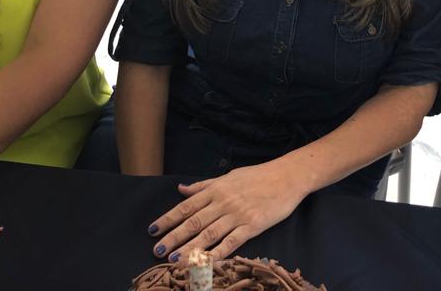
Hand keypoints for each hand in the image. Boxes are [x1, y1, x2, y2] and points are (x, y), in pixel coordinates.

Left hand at [148, 161, 307, 262]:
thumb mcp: (228, 176)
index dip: (168, 219)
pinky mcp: (252, 226)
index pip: (186, 206)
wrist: (287, 177)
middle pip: (193, 222)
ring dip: (190, 248)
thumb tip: (181, 189)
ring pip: (208, 234)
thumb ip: (203, 185)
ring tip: (174, 259)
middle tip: (157, 250)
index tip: (152, 230)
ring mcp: (237, 215)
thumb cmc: (257, 176)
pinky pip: (231, 242)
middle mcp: (223, 202)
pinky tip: (206, 263)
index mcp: (216, 189)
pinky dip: (217, 253)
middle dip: (173, 237)